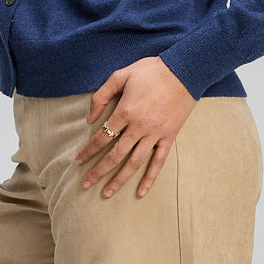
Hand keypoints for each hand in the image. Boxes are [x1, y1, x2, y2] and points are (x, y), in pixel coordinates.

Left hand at [74, 56, 196, 198]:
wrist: (184, 70)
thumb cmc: (151, 71)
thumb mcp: (121, 75)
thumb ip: (101, 95)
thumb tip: (89, 118)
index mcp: (125, 111)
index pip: (102, 137)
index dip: (88, 150)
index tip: (78, 160)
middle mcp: (139, 126)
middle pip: (115, 155)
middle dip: (98, 171)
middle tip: (86, 183)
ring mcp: (155, 134)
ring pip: (134, 163)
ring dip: (120, 180)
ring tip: (107, 193)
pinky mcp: (169, 136)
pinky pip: (159, 161)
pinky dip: (150, 178)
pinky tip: (141, 192)